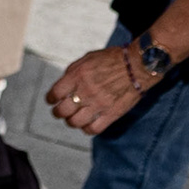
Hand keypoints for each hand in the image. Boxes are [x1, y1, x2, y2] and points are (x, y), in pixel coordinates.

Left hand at [43, 42, 162, 136]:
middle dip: (58, 113)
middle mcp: (85, 91)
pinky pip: (93, 129)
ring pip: (75, 122)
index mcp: (77, 75)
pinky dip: (87, 129)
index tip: (51, 100)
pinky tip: (87, 125)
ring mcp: (98, 104)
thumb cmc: (113, 59)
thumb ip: (73, 72)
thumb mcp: (87, 59)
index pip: (55, 93)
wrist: (137, 65)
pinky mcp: (111, 114)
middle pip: (62, 111)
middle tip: (59, 112)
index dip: (51, 98)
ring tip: (73, 119)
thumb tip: (63, 85)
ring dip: (71, 122)